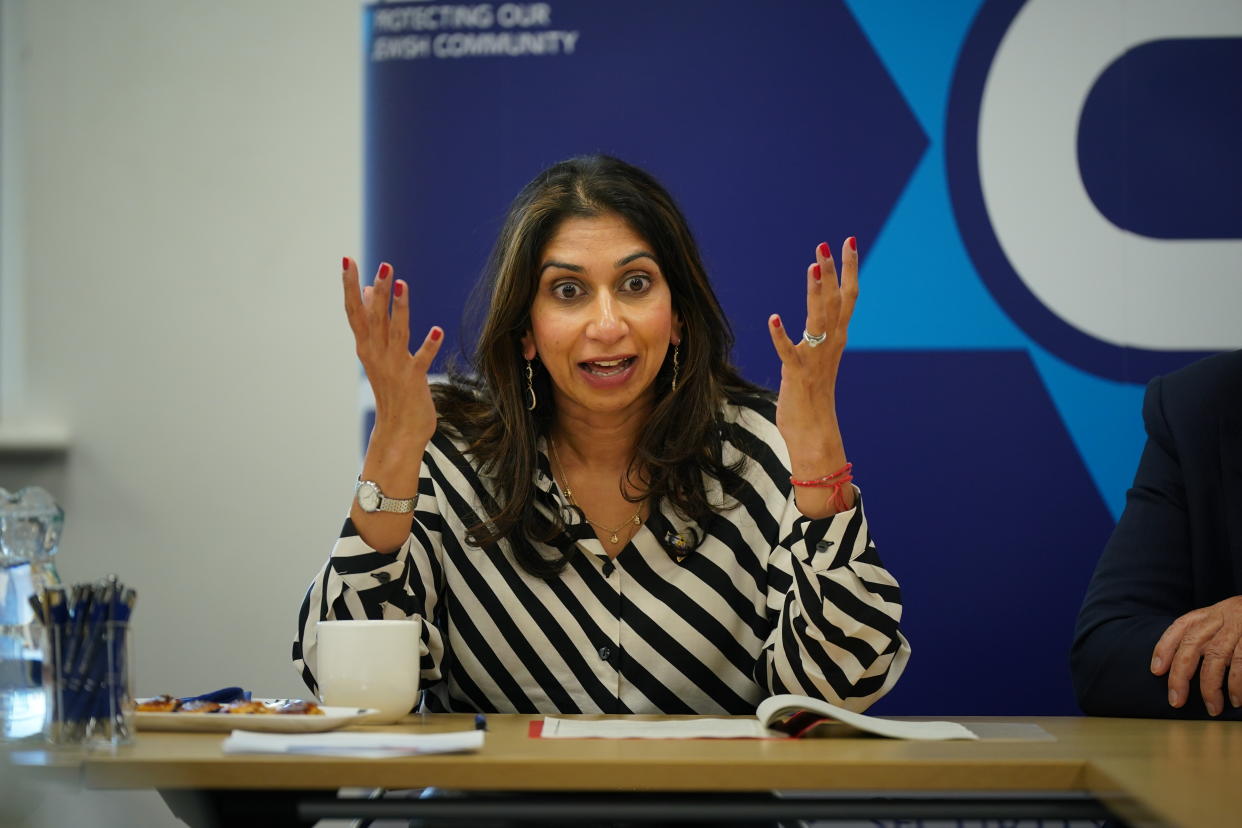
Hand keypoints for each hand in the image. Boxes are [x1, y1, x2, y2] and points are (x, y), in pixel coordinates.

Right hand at [342, 257, 443, 446]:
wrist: (397, 432)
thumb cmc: (391, 390)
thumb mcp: (378, 354)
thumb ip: (374, 323)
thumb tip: (369, 291)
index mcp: (367, 347)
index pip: (355, 311)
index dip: (351, 286)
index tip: (347, 260)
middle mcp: (376, 355)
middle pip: (374, 318)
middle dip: (378, 291)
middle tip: (384, 265)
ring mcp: (394, 367)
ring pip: (395, 332)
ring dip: (399, 309)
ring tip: (403, 285)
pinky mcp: (413, 380)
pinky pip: (420, 360)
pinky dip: (428, 346)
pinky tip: (437, 331)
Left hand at [766, 238, 858, 515]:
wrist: (815, 435)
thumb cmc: (811, 400)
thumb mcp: (816, 362)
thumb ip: (817, 340)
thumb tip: (814, 323)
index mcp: (836, 340)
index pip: (848, 297)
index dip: (849, 269)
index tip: (849, 242)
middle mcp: (831, 346)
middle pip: (838, 301)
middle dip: (834, 271)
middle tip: (827, 244)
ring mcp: (815, 360)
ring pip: (819, 320)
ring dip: (816, 293)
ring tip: (812, 267)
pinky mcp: (798, 376)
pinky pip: (790, 352)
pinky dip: (782, 335)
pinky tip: (773, 317)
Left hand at [1151, 595, 1241, 715]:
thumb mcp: (1224, 619)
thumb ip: (1206, 636)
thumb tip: (1182, 666)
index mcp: (1208, 615)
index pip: (1180, 628)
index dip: (1164, 648)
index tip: (1156, 671)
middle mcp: (1219, 619)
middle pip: (1191, 646)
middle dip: (1180, 676)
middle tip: (1176, 701)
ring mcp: (1237, 628)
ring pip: (1215, 658)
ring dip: (1210, 687)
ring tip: (1213, 708)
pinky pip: (1241, 664)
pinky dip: (1236, 684)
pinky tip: (1235, 699)